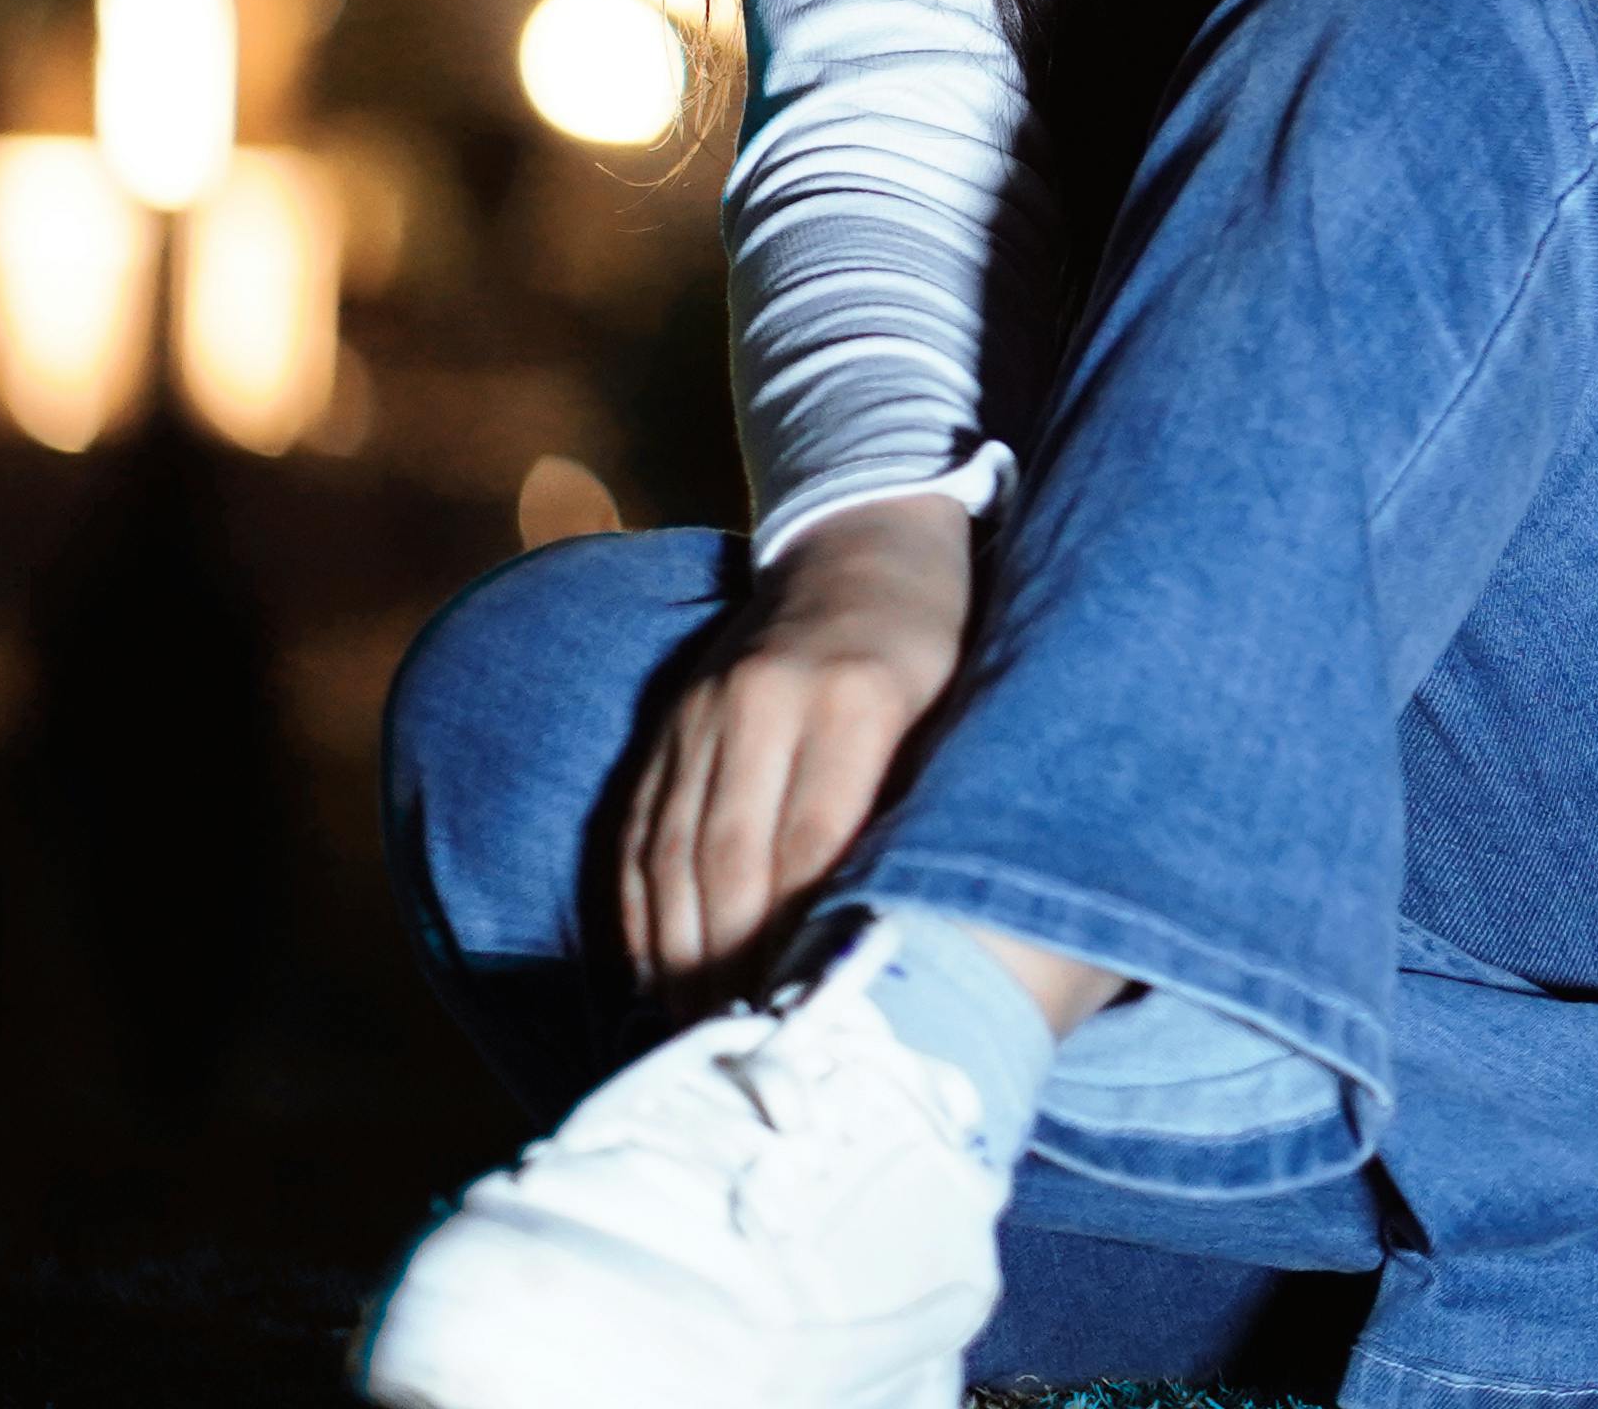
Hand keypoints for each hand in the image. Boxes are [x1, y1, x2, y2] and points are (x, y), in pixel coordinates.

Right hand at [620, 493, 968, 989]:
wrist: (865, 546)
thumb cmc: (938, 647)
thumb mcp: (961, 710)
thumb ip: (925, 807)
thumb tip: (899, 935)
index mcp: (855, 698)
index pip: (812, 845)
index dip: (796, 940)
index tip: (801, 1019)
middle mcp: (762, 701)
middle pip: (729, 862)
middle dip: (727, 968)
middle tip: (737, 1051)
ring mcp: (701, 711)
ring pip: (672, 856)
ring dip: (675, 957)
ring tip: (693, 1037)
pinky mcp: (665, 724)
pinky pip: (636, 833)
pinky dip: (637, 912)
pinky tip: (648, 975)